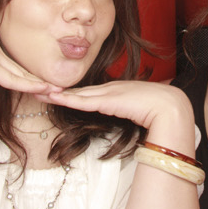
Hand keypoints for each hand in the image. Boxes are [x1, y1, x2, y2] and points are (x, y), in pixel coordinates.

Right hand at [0, 37, 61, 95]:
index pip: (16, 71)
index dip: (32, 81)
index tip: (45, 89)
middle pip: (22, 73)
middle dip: (41, 83)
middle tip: (59, 91)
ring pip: (21, 76)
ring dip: (40, 85)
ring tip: (58, 91)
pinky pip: (11, 78)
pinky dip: (27, 84)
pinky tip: (41, 89)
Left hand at [43, 80, 196, 153]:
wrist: (169, 106)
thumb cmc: (160, 111)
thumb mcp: (139, 111)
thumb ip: (129, 114)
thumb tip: (125, 121)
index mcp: (117, 92)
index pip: (89, 93)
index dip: (72, 93)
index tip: (56, 93)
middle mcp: (110, 89)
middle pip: (79, 90)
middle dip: (58, 90)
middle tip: (38, 88)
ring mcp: (108, 93)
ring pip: (77, 94)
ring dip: (58, 94)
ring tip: (39, 91)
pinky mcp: (107, 100)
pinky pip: (83, 100)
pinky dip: (68, 99)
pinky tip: (54, 97)